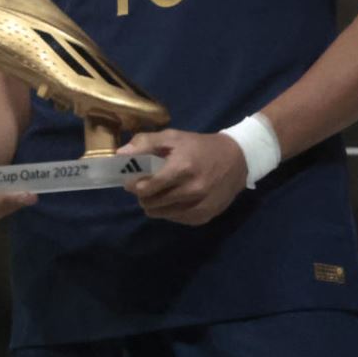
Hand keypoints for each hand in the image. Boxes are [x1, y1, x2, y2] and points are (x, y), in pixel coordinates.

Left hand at [118, 129, 246, 225]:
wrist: (237, 159)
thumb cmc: (200, 146)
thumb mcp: (173, 137)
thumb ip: (145, 143)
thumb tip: (120, 155)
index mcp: (181, 168)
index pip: (146, 187)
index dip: (133, 185)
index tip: (131, 180)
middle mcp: (192, 190)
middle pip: (151, 202)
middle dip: (143, 194)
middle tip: (146, 185)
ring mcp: (200, 205)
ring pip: (161, 214)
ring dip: (154, 204)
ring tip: (159, 192)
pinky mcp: (206, 216)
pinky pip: (176, 219)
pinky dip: (169, 211)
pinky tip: (174, 199)